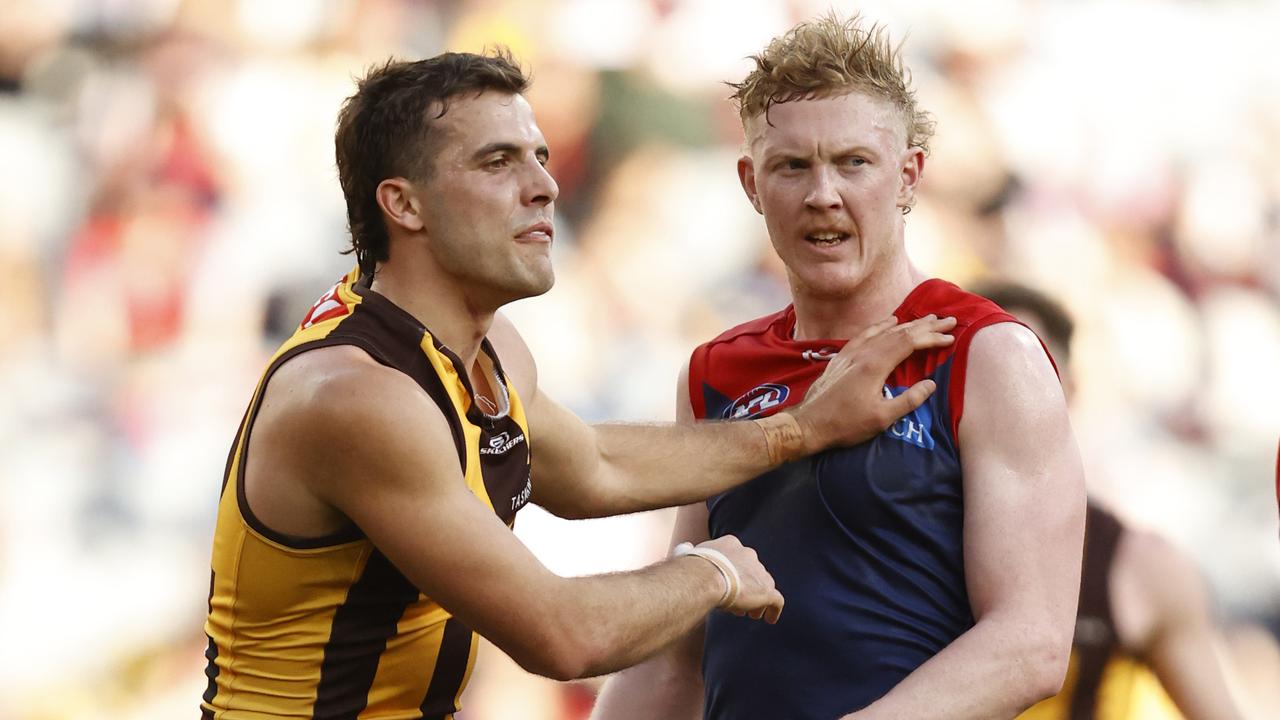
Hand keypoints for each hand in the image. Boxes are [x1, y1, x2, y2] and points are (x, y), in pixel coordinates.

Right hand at [697, 535, 783, 622]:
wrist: (706, 578)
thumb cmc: (693, 569)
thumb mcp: (690, 555)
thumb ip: (690, 552)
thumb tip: (684, 548)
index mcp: (731, 544)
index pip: (738, 559)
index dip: (734, 574)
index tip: (729, 586)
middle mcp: (748, 554)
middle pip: (752, 572)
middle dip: (747, 587)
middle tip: (740, 602)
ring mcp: (760, 572)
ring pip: (764, 586)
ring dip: (758, 600)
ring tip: (752, 614)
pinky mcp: (767, 590)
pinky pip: (776, 601)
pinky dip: (773, 610)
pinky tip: (770, 619)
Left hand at [791, 314, 955, 451]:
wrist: (809, 423)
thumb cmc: (845, 424)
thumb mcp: (882, 418)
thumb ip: (909, 400)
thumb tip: (931, 384)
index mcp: (875, 365)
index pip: (910, 342)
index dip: (932, 338)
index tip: (950, 337)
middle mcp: (863, 352)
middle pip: (900, 332)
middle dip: (926, 325)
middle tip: (948, 319)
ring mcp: (851, 352)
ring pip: (884, 330)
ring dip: (907, 323)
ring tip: (926, 318)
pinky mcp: (842, 357)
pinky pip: (867, 333)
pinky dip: (882, 325)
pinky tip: (889, 322)